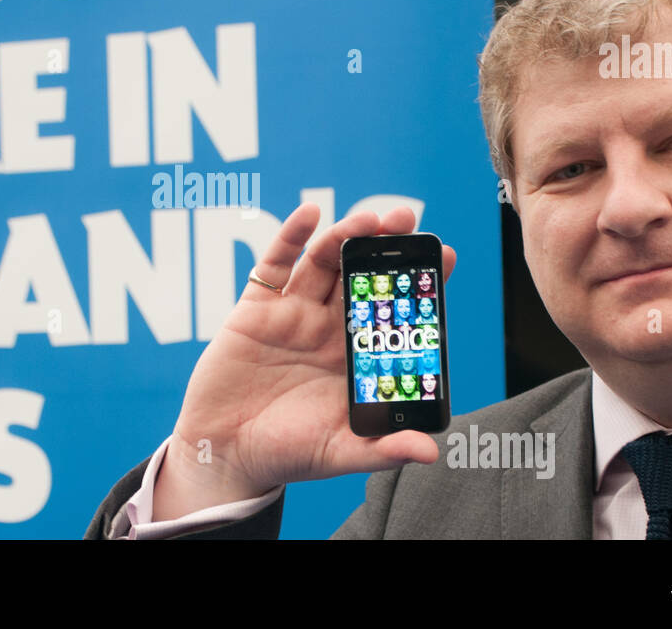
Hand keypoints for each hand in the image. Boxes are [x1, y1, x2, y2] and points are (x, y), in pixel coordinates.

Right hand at [152, 203, 456, 519]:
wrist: (226, 455)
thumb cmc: (287, 454)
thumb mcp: (340, 453)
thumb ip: (382, 449)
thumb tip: (430, 452)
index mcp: (356, 356)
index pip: (393, 309)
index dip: (418, 282)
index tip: (445, 256)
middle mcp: (328, 327)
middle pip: (361, 274)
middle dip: (383, 245)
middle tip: (405, 218)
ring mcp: (293, 314)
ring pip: (323, 262)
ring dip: (344, 235)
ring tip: (365, 219)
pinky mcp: (256, 309)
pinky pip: (274, 265)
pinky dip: (290, 237)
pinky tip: (309, 215)